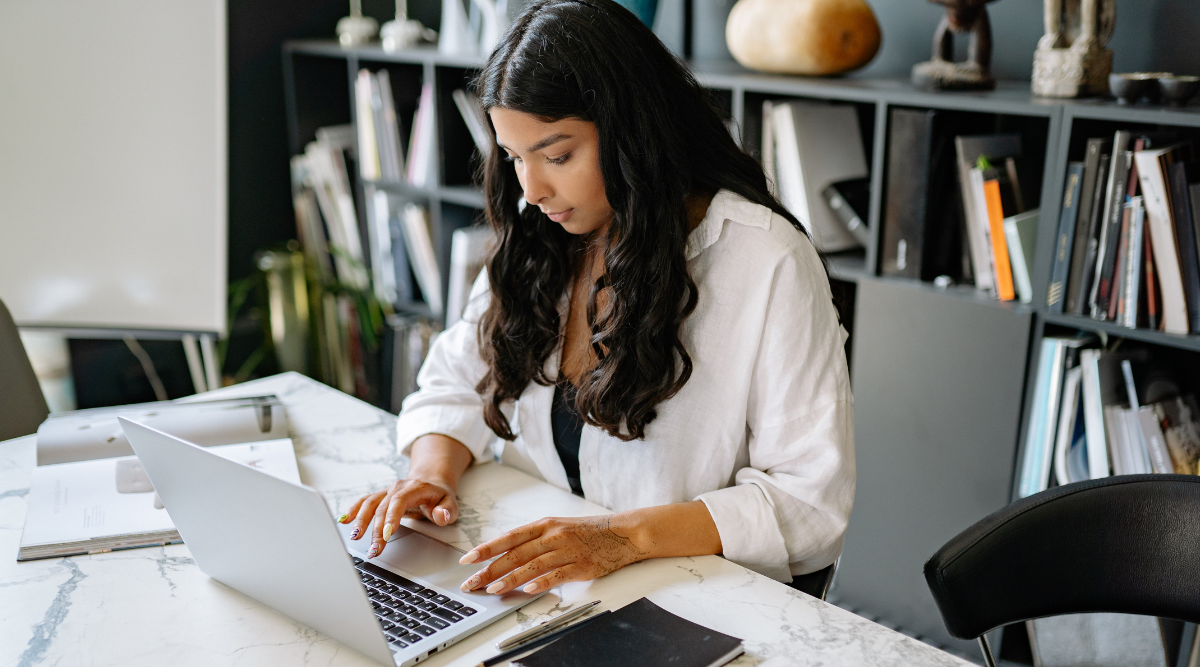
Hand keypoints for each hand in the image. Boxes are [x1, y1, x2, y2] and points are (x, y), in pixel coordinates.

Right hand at [340, 478, 459, 558]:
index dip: (391, 517)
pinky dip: (353, 511)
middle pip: (382, 507)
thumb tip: (440, 515)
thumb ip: (447, 511)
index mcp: (415, 488)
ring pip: (370, 504)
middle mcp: (398, 487)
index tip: (387, 534)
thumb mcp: (451, 503)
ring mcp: (387, 492)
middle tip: (374, 550)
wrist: (432, 482)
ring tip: (355, 538)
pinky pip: (364, 502)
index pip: (399, 501)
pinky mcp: (381, 497)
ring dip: (361, 521)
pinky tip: (344, 521)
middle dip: (376, 530)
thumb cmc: (440, 496)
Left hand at [457, 515, 649, 594]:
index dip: (487, 549)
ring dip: (510, 578)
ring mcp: (567, 551)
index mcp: (545, 525)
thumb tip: (505, 556)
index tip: (468, 559)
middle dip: (490, 569)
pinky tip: (526, 590)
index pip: (509, 537)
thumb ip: (534, 540)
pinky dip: (540, 583)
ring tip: (492, 589)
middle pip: (515, 554)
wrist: (624, 532)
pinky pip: (557, 575)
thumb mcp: (558, 528)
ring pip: (532, 565)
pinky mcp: (581, 566)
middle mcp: (553, 535)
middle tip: (472, 582)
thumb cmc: (589, 531)